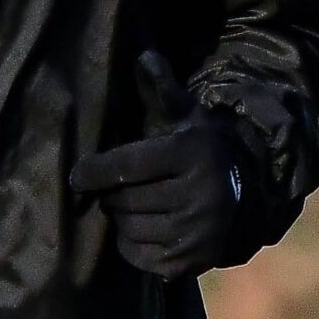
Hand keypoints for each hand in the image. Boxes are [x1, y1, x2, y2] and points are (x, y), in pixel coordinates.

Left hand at [69, 52, 253, 280]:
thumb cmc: (198, 148)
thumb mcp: (184, 114)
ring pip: (130, 228)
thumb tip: (144, 57)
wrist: (242, 192)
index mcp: (192, 154)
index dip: (96, 171)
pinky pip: (139, 255)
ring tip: (127, 206)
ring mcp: (197, 233)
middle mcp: (199, 195)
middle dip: (111, 194)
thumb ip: (160, 88)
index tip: (76, 176)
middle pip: (126, 200)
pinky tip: (141, 227)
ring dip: (120, 218)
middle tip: (112, 188)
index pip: (130, 166)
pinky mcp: (191, 261)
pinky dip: (131, 243)